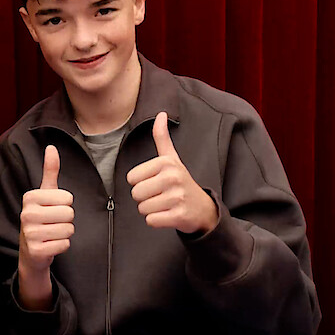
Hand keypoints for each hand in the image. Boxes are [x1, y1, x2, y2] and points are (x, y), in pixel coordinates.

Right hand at [18, 145, 74, 274]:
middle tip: (54, 223)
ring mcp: (30, 233)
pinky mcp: (36, 250)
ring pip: (69, 229)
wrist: (30, 251)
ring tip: (52, 233)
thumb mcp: (45, 194)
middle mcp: (27, 214)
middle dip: (67, 220)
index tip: (53, 209)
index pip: (67, 198)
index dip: (65, 204)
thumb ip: (50, 171)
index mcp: (30, 197)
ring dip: (65, 233)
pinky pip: (65, 244)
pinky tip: (51, 244)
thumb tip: (51, 147)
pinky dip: (62, 246)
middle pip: (69, 214)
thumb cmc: (41, 218)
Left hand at [126, 112, 217, 234]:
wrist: (203, 208)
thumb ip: (161, 137)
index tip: (156, 182)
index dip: (141, 182)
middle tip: (161, 195)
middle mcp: (173, 178)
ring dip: (151, 210)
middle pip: (136, 194)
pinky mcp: (179, 216)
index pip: (131, 178)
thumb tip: (161, 114)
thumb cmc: (181, 182)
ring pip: (142, 208)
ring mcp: (177, 197)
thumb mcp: (172, 158)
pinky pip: (151, 221)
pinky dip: (157, 221)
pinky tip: (168, 214)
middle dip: (145, 198)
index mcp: (167, 163)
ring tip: (165, 204)